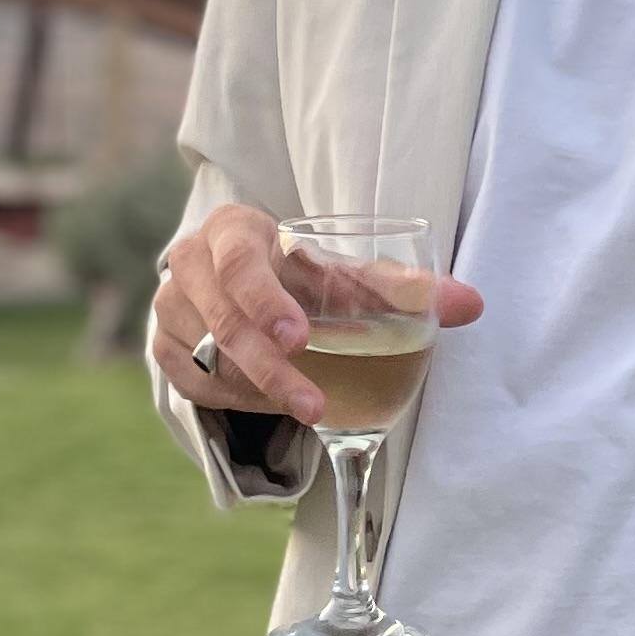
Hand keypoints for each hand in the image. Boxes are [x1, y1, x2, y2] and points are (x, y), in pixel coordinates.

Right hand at [148, 203, 482, 430]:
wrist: (243, 279)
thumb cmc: (302, 272)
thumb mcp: (346, 272)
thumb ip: (404, 287)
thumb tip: (472, 305)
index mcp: (233, 228)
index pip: (240, 265)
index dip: (268, 304)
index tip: (301, 339)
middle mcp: (189, 262)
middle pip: (221, 323)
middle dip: (270, 370)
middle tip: (314, 405)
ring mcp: (168, 308)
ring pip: (204, 361)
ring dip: (257, 390)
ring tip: (310, 407)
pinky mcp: (162, 348)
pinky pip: (194, 387)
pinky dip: (236, 400)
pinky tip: (274, 404)